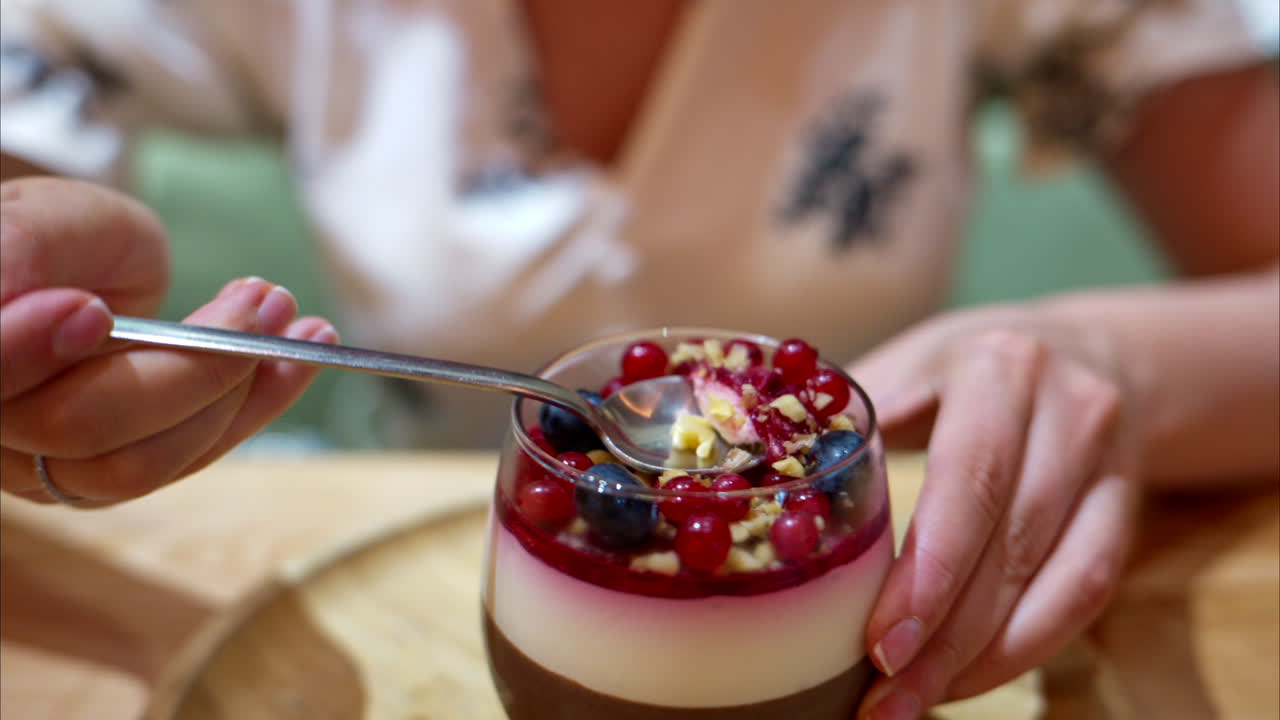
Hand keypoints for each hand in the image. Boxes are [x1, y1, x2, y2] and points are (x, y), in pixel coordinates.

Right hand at [0, 177, 337, 505]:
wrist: (69, 271)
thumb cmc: (51, 240)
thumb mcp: (47, 219)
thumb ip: (23, 250)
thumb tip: (22, 298)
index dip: (21, 350)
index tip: (91, 308)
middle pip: (74, 426)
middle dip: (188, 365)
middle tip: (263, 297)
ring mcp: (38, 468)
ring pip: (139, 462)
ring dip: (234, 391)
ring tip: (291, 318)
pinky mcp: (104, 479)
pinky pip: (182, 462)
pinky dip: (251, 409)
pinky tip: (299, 357)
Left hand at [849, 304, 1141, 718]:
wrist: (1090, 350)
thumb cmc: (967, 365)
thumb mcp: (910, 364)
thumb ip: (850, 418)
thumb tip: (759, 482)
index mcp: (997, 368)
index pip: (970, 481)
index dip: (929, 571)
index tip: (879, 643)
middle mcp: (1068, 410)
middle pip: (1011, 541)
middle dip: (945, 635)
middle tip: (882, 696)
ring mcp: (1108, 463)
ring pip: (1056, 580)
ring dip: (981, 657)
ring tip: (911, 702)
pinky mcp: (1126, 509)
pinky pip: (1086, 593)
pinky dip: (1026, 648)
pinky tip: (967, 677)